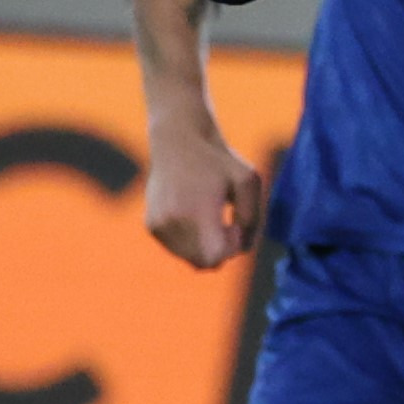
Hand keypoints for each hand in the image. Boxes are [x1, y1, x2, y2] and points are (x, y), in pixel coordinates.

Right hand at [140, 119, 264, 268]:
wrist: (178, 139)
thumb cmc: (218, 160)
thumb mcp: (249, 181)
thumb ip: (252, 218)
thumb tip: (242, 249)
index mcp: (196, 212)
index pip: (215, 257)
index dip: (232, 248)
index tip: (234, 224)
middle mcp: (172, 221)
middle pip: (203, 263)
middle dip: (221, 251)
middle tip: (226, 223)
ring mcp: (158, 225)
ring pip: (190, 259)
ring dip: (205, 247)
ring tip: (211, 217)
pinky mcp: (151, 225)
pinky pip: (177, 249)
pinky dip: (191, 241)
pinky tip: (197, 216)